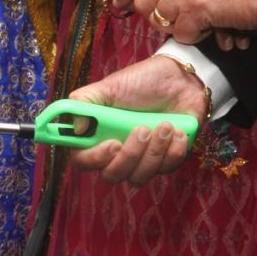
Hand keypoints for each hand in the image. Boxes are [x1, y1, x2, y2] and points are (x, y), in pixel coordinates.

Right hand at [67, 56, 205, 185]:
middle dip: (130, 155)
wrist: (180, 78)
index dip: (94, 159)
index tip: (113, 143)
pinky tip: (178, 130)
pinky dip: (174, 150)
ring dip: (155, 151)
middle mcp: (118, 151)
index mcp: (99, 134)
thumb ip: (86, 101)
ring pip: (140, 177)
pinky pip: (166, 169)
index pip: (83, 160)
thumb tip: (76, 127)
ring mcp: (142, 159)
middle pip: (112, 175)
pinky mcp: (166, 160)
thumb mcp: (111, 85)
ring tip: (165, 124)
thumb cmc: (143, 81)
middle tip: (143, 130)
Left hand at [118, 0, 256, 44]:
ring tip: (205, 25)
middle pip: (145, 4)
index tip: (118, 5)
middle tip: (184, 24)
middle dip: (160, 20)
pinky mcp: (196, 7)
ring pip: (162, 21)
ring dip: (182, 29)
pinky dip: (199, 37)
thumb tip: (169, 0)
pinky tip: (216, 29)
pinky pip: (183, 34)